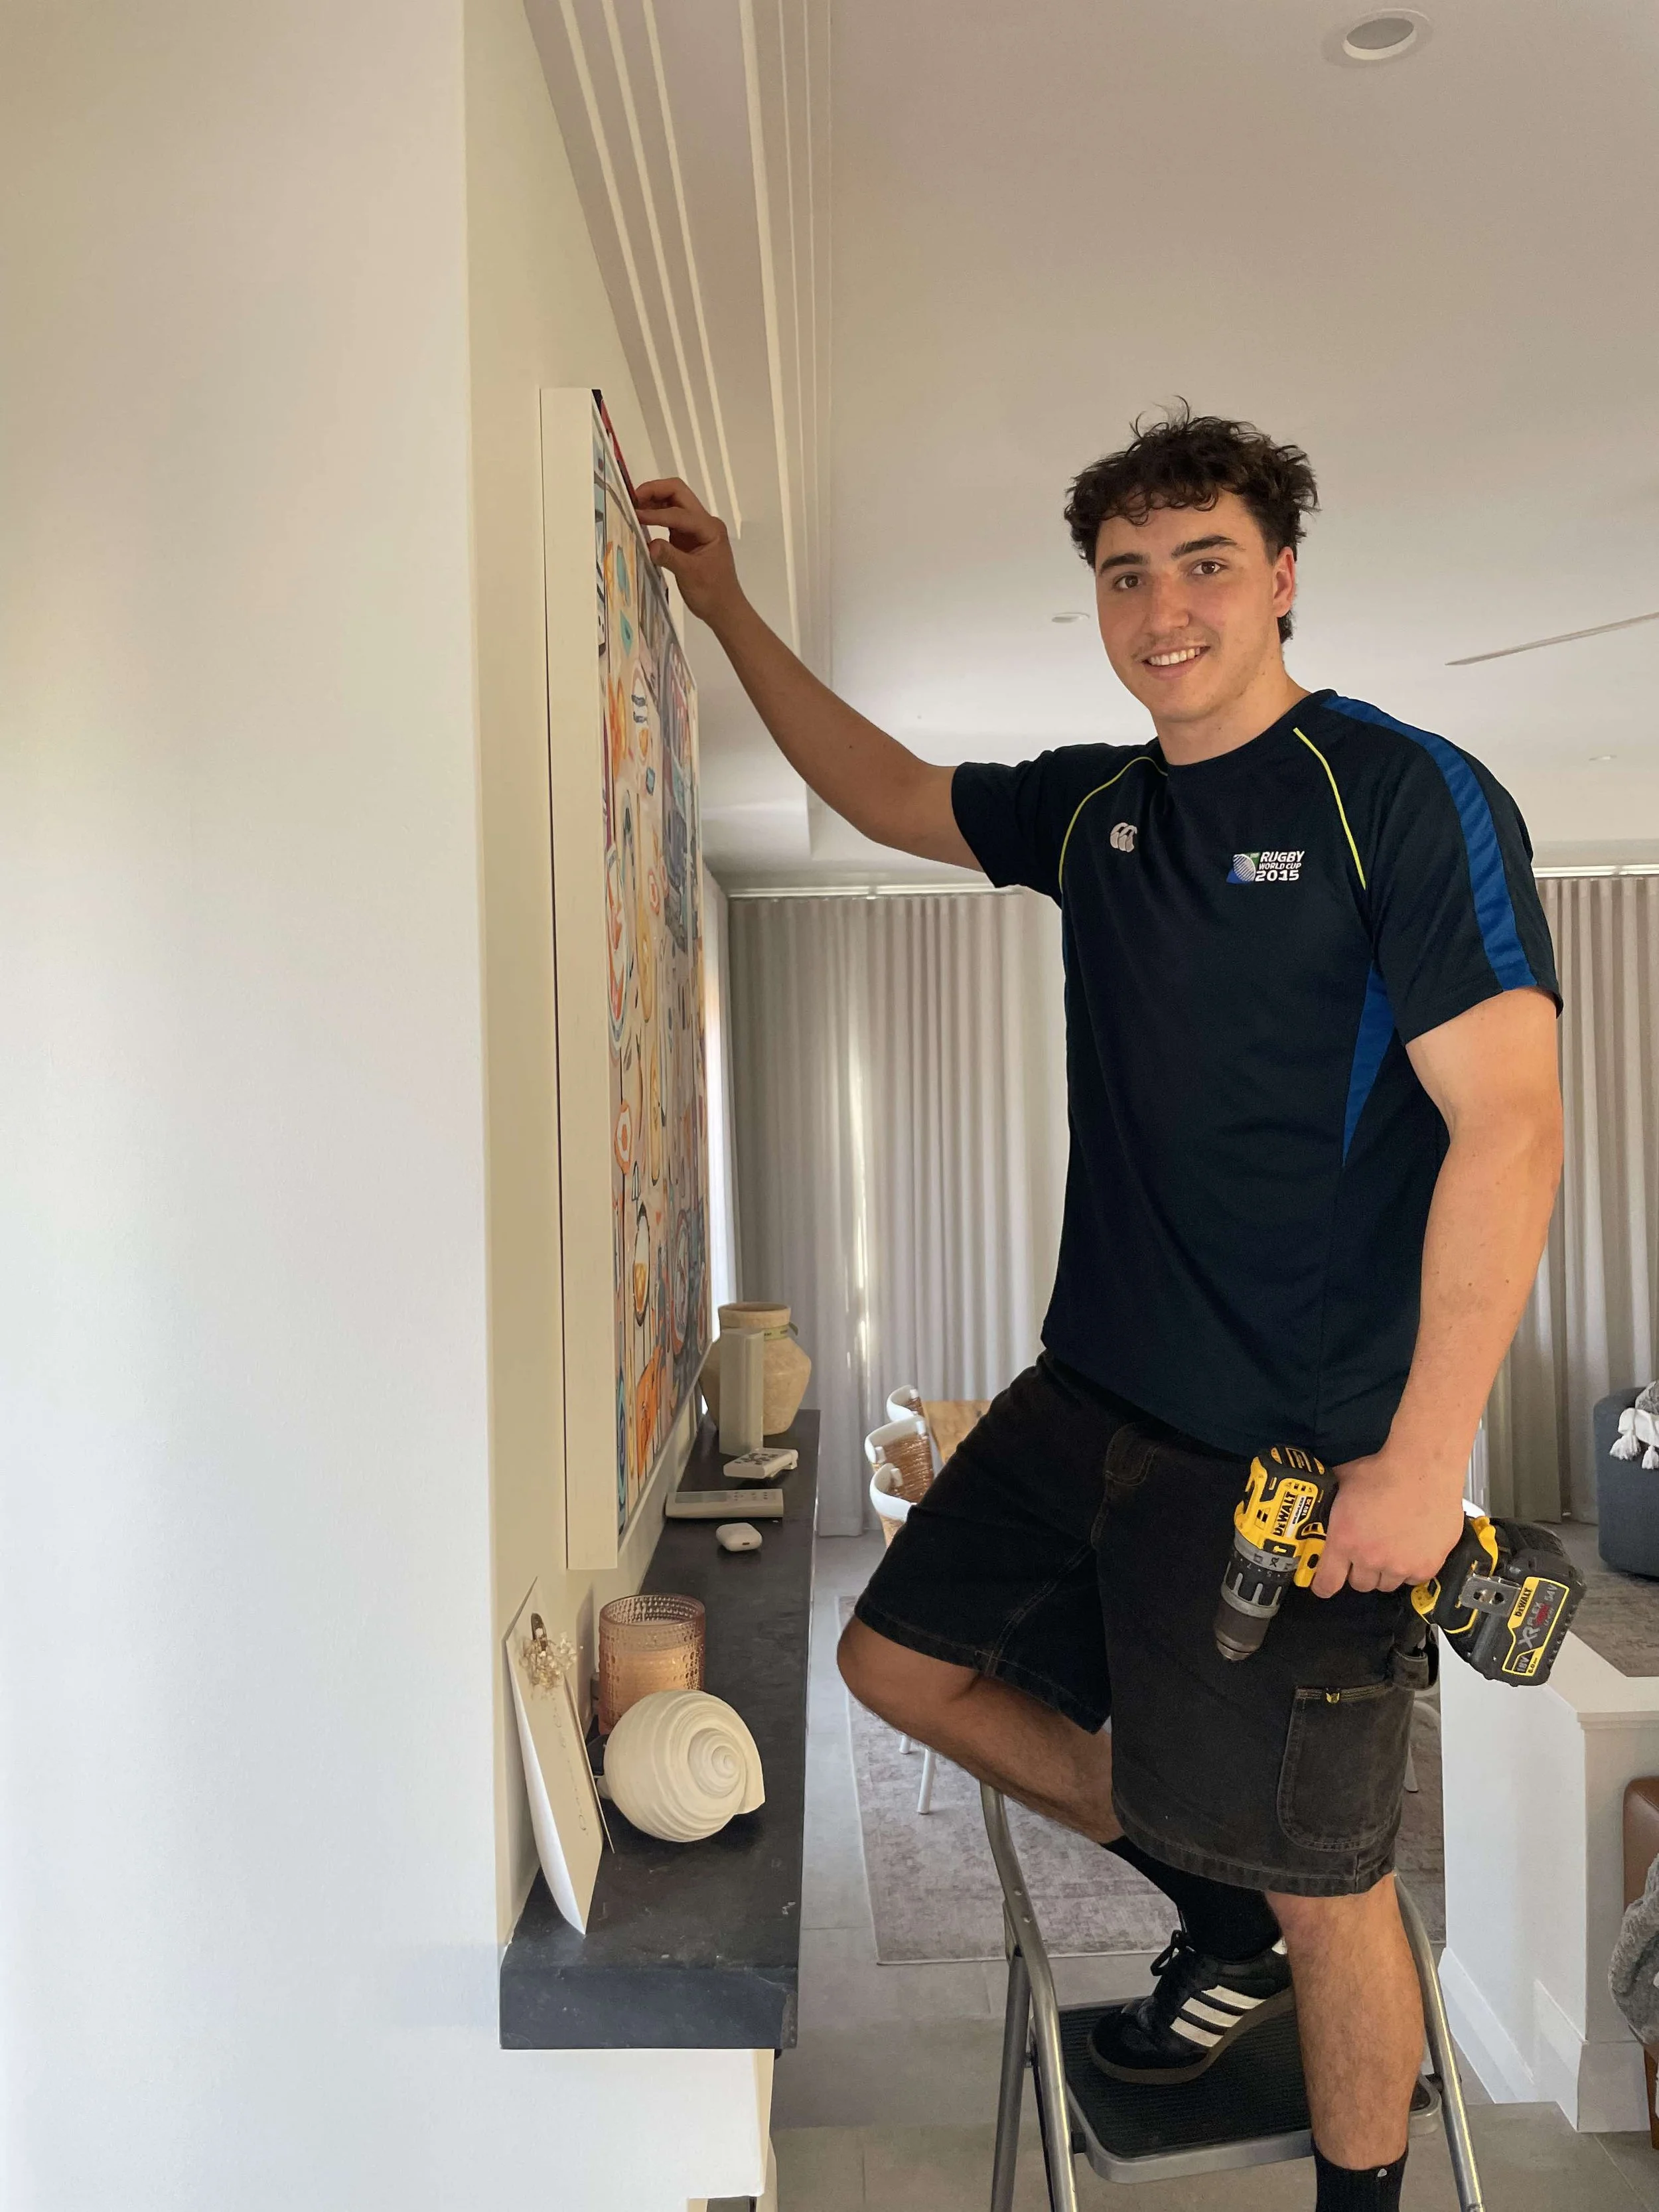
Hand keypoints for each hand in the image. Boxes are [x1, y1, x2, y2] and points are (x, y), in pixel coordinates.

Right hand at [633, 478, 743, 626]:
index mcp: (710, 529)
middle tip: (632, 499)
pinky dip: (656, 515)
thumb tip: (649, 545)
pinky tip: (642, 520)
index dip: (656, 514)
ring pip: (674, 502)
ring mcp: (696, 529)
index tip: (635, 516)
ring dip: (654, 500)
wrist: (724, 609)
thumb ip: (670, 557)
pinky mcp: (687, 537)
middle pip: (678, 493)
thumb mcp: (691, 576)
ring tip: (633, 506)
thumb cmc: (713, 594)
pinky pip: (670, 518)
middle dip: (655, 491)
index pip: (680, 513)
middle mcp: (705, 523)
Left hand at [1308, 1448, 1466, 1598]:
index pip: (1327, 1582)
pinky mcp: (1426, 1566)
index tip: (1323, 1585)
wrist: (1424, 1468)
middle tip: (1367, 1553)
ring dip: (1386, 1571)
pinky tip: (1412, 1548)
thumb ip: (1331, 1497)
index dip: (1323, 1586)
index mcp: (1344, 1540)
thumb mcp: (1345, 1481)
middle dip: (1360, 1571)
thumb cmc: (1385, 1470)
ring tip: (1391, 1548)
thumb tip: (1318, 1493)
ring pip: (1387, 1583)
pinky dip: (1412, 1568)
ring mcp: (1400, 1565)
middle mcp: (1370, 1558)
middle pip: (1360, 1584)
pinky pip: (1413, 1579)